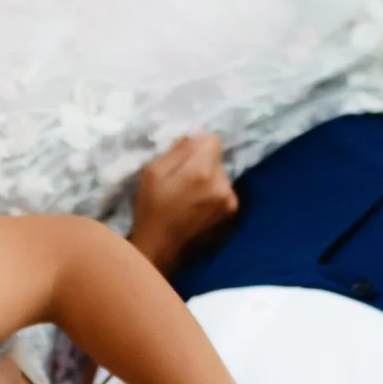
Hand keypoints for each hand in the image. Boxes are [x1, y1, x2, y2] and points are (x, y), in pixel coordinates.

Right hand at [129, 133, 237, 273]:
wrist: (160, 250)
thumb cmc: (150, 210)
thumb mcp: (153, 172)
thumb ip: (179, 149)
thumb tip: (197, 132)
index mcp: (202, 172)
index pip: (213, 140)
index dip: (196, 146)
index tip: (182, 160)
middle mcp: (223, 185)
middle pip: (217, 159)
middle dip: (202, 163)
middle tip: (181, 181)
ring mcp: (230, 201)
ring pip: (221, 175)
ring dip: (209, 180)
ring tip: (189, 197)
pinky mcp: (231, 214)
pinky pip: (224, 191)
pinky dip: (213, 194)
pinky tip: (197, 208)